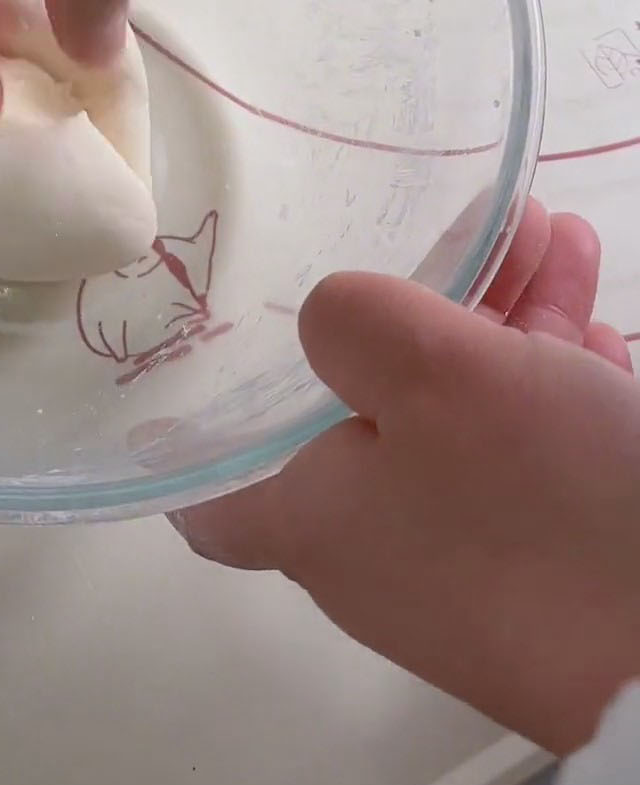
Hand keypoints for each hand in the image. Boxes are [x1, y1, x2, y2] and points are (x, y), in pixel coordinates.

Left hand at [173, 201, 639, 755]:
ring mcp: (467, 557)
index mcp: (315, 520)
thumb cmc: (541, 505)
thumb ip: (355, 324)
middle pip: (361, 411)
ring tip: (542, 229)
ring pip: (460, 415)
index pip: (212, 500)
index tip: (204, 361)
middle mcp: (378, 547)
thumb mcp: (438, 377)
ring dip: (499, 317)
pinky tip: (587, 307)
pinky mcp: (548, 559)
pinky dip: (549, 371)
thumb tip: (326, 318)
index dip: (197, 434)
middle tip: (456, 226)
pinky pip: (529, 450)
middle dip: (410, 313)